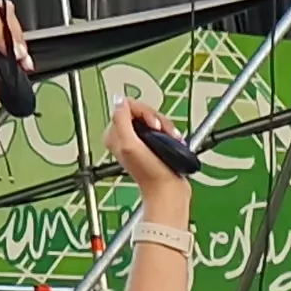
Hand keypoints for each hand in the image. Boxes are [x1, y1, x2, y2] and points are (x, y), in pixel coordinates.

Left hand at [106, 99, 194, 218]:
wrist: (167, 190)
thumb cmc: (150, 173)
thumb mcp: (130, 144)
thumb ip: (121, 119)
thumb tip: (119, 100)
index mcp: (115, 134)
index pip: (127, 106)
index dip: (143, 112)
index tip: (152, 125)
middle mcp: (125, 136)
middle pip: (142, 111)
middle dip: (157, 120)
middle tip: (162, 132)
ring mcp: (140, 140)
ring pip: (154, 118)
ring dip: (166, 127)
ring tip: (171, 139)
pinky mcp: (154, 144)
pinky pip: (163, 128)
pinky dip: (170, 133)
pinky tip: (174, 141)